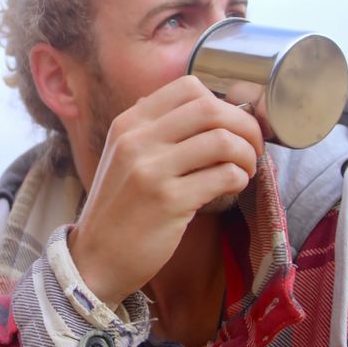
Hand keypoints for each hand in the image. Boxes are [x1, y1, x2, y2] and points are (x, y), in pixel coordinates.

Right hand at [67, 75, 263, 309]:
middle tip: (252, 148)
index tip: (232, 126)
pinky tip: (232, 188)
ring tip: (244, 171)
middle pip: (211, 108)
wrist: (94, 258)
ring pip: (222, 140)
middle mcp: (137, 140)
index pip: (188, 88)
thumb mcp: (124, 158)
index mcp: (128, 123)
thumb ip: (156, 132)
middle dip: (245, 126)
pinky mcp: (168, 201)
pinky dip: (238, 179)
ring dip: (246, 155)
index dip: (223, 103)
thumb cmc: (119, 209)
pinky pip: (223, 175)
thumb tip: (210, 112)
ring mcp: (151, 170)